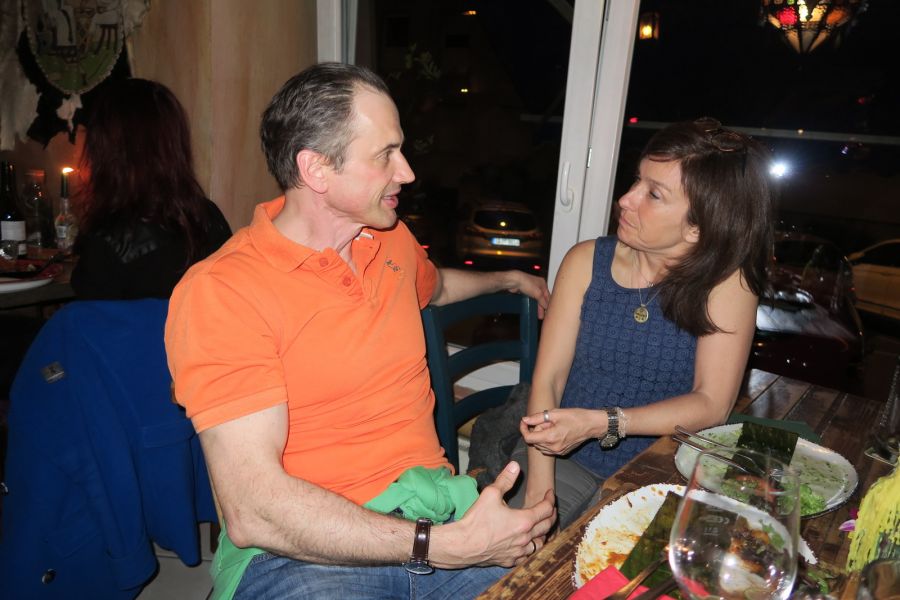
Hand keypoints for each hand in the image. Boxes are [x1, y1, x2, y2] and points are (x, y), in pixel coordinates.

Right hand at [433, 461, 555, 567]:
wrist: (463, 545)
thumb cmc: (476, 519)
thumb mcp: (490, 493)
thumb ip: (505, 479)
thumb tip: (515, 465)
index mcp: (524, 520)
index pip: (546, 509)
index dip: (550, 499)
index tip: (550, 493)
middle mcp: (525, 538)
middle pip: (547, 526)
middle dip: (551, 515)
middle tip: (551, 508)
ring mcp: (518, 551)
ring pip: (539, 544)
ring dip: (543, 534)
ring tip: (541, 527)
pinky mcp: (510, 561)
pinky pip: (527, 556)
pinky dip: (531, 549)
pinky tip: (527, 545)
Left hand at [505, 271, 549, 317]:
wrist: (514, 281)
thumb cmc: (526, 283)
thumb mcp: (538, 293)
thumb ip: (543, 301)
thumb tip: (546, 306)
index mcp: (542, 283)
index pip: (548, 296)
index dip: (548, 304)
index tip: (547, 311)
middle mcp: (537, 285)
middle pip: (541, 298)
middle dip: (541, 307)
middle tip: (541, 315)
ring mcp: (530, 288)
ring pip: (535, 299)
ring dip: (536, 306)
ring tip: (537, 314)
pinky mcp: (524, 291)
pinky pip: (529, 298)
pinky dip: (531, 303)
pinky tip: (531, 308)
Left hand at [520, 407, 599, 455]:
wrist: (591, 425)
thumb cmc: (575, 417)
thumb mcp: (555, 414)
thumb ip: (537, 418)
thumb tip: (524, 420)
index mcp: (550, 437)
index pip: (528, 438)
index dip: (523, 429)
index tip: (524, 421)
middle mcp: (553, 448)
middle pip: (534, 441)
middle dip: (536, 430)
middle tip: (547, 421)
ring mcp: (558, 452)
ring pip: (540, 445)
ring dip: (541, 436)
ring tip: (553, 426)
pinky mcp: (562, 453)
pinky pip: (547, 448)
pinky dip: (547, 441)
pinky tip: (556, 432)